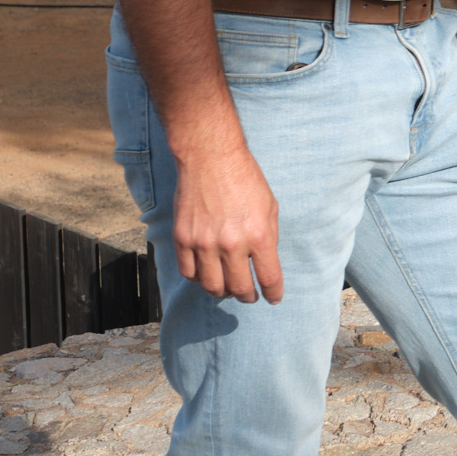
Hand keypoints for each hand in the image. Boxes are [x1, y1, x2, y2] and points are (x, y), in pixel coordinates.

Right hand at [174, 143, 282, 303]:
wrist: (210, 157)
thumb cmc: (245, 178)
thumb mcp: (270, 206)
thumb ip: (269, 237)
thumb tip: (265, 262)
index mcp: (259, 236)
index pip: (269, 278)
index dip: (273, 293)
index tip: (274, 297)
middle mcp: (231, 244)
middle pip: (239, 288)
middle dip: (248, 296)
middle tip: (250, 295)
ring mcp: (204, 243)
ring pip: (212, 286)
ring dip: (222, 291)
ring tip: (228, 287)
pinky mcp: (183, 239)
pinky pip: (188, 272)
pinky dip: (198, 278)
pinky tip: (206, 273)